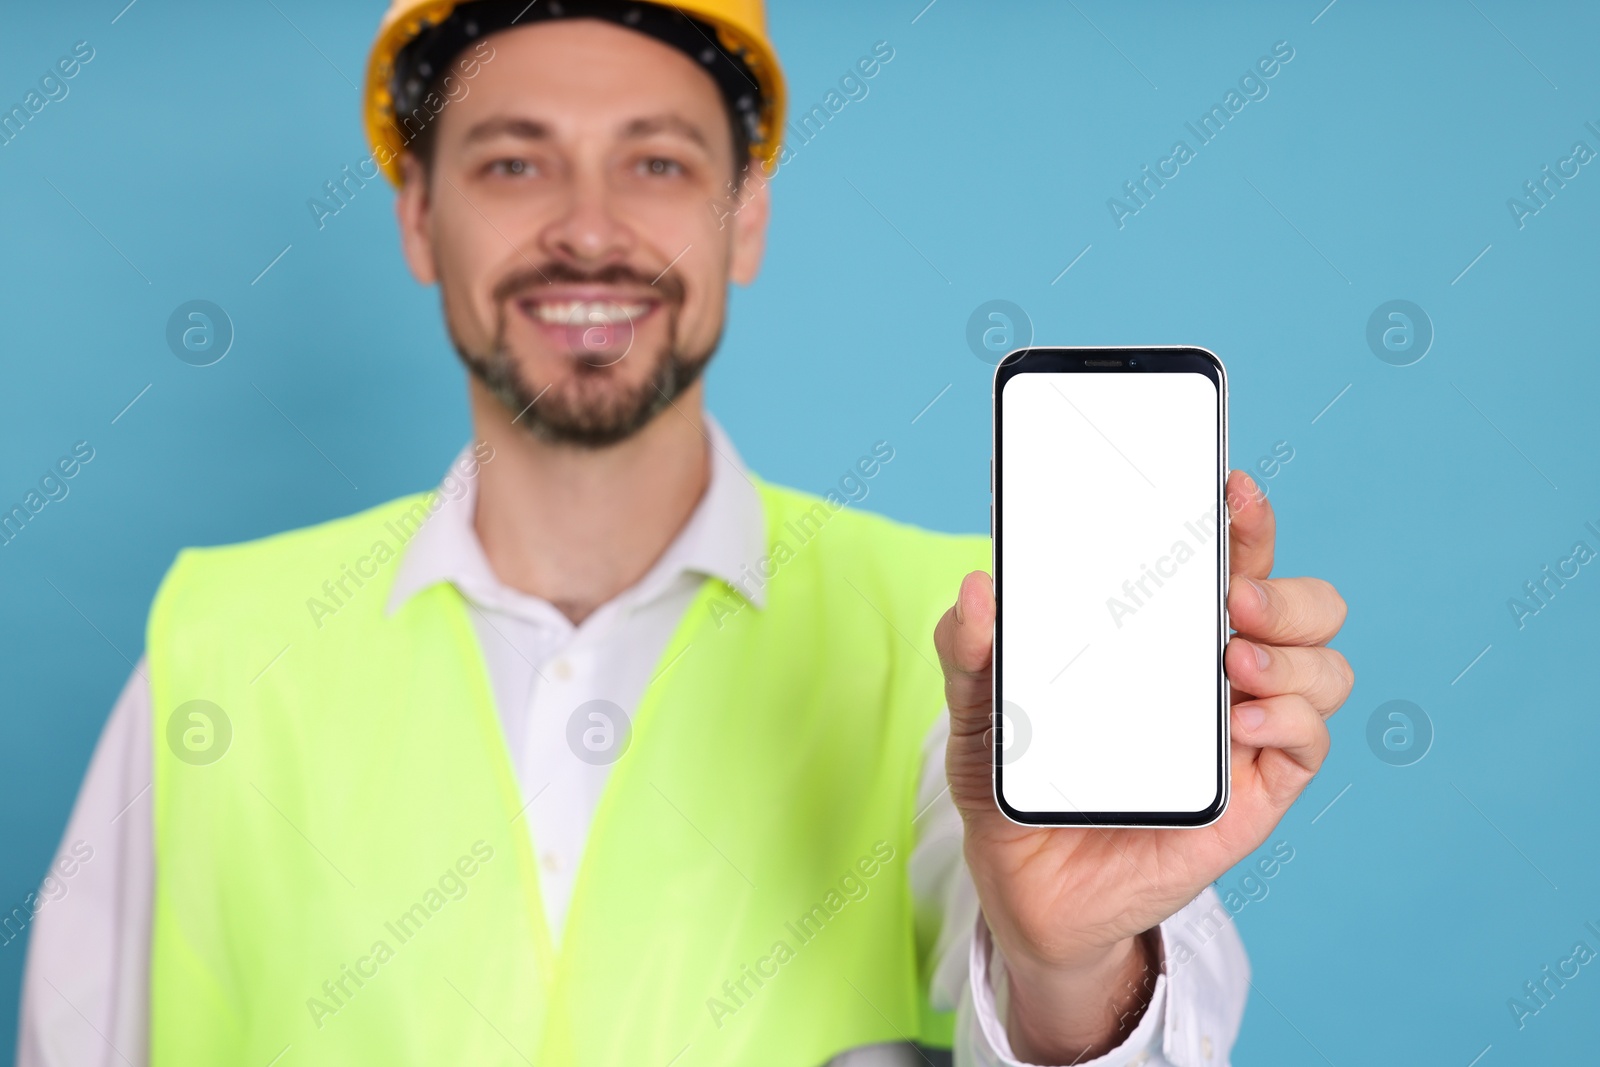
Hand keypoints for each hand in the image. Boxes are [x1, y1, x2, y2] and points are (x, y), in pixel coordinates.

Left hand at [934, 470, 1351, 1061]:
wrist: (1027, 888)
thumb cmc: (1016, 783)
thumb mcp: (977, 714)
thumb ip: (969, 653)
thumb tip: (976, 591)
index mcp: (1161, 632)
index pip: (1225, 555)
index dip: (1241, 517)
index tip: (1228, 487)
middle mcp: (1216, 669)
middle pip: (1298, 599)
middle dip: (1282, 582)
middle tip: (1231, 594)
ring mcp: (1243, 728)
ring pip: (1323, 663)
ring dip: (1293, 648)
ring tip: (1232, 661)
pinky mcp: (1255, 790)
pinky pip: (1309, 741)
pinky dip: (1292, 719)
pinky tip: (1245, 723)